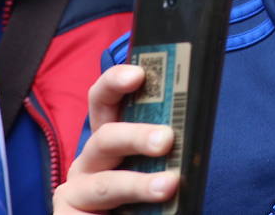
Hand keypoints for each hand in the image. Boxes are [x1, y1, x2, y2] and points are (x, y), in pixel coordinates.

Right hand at [51, 64, 179, 213]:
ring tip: (168, 186)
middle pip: (106, 137)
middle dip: (136, 136)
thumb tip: (197, 133)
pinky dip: (118, 214)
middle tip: (166, 139)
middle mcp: (90, 160)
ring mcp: (77, 190)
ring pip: (105, 183)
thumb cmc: (145, 196)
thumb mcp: (157, 166)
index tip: (139, 74)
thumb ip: (169, 149)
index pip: (104, 100)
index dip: (116, 82)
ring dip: (137, 184)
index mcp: (110, 138)